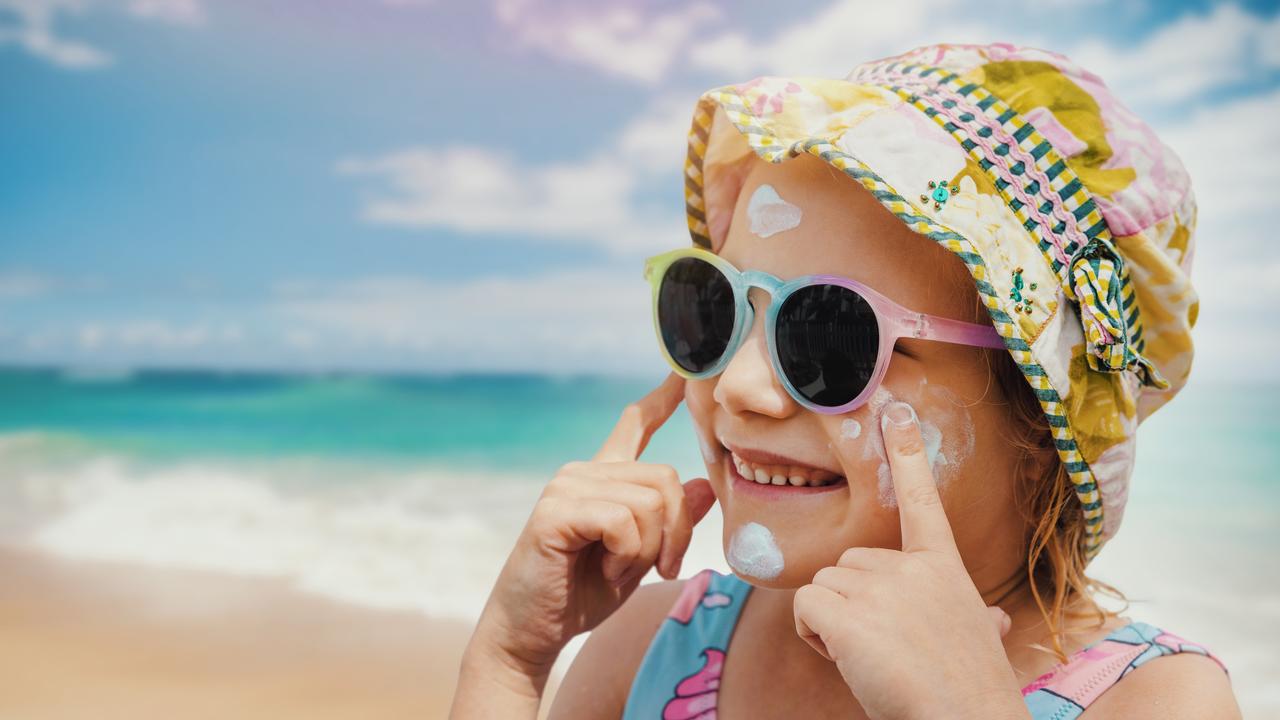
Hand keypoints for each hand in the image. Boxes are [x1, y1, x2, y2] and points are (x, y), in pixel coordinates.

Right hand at [468, 372, 717, 681]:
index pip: (634, 426)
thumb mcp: (641, 557)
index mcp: (603, 480)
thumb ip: (669, 522)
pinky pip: (623, 521)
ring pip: (649, 504)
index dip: (661, 400)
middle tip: (659, 569)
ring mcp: (567, 487)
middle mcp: (584, 473)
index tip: (683, 373)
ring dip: (648, 551)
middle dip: (676, 534)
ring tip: (619, 571)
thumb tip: (702, 487)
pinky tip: (606, 571)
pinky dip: (628, 555)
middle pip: (666, 481)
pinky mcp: (556, 510)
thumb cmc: (582, 595)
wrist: (532, 632)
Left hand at [792, 401, 1026, 719]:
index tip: (895, 410)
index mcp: (944, 569)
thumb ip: (977, 619)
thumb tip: (994, 621)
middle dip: (851, 604)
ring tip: (873, 658)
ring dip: (831, 625)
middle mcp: (911, 568)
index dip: (907, 455)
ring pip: (821, 586)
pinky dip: (813, 636)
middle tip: (884, 647)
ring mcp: (880, 587)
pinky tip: (848, 660)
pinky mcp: (847, 613)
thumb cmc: (969, 692)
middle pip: (846, 563)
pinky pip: (804, 607)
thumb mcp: (979, 641)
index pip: (921, 501)